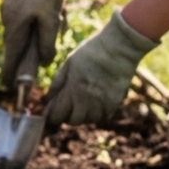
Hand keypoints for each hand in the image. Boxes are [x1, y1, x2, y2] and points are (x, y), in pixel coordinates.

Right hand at [0, 0, 75, 86]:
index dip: (10, 73)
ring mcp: (7, 8)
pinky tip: (49, 8)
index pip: (10, 56)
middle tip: (41, 50)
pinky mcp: (11, 0)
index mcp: (14, 26)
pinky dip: (32, 21)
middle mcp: (6, 19)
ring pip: (20, 30)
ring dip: (34, 32)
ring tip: (56, 16)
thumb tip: (45, 61)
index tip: (9, 87)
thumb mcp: (51, 18)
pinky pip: (21, 18)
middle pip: (15, 44)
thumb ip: (47, 43)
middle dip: (28, 50)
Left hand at [42, 12, 158, 124]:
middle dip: (67, 115)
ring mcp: (103, 104)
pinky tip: (95, 100)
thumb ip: (57, 83)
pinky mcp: (115, 103)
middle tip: (67, 103)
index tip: (51, 109)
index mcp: (73, 90)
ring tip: (82, 100)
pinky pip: (102, 116)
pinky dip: (96, 112)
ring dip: (82, 114)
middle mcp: (88, 101)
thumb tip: (48, 100)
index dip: (52, 114)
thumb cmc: (91, 52)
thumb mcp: (69, 63)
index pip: (57, 115)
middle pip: (73, 121)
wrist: (120, 47)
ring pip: (88, 120)